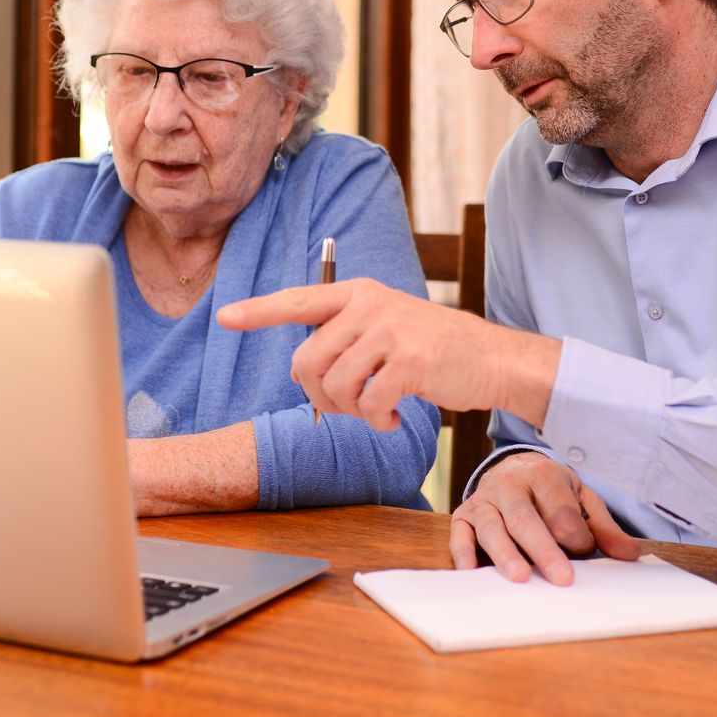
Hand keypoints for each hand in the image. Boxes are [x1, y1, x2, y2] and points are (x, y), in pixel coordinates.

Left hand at [216, 277, 559, 429]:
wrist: (492, 359)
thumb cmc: (434, 350)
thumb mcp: (388, 324)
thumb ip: (347, 334)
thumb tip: (304, 368)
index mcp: (360, 293)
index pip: (299, 300)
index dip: (259, 311)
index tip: (225, 316)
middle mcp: (370, 305)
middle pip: (307, 360)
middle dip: (320, 395)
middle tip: (349, 406)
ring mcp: (390, 331)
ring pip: (334, 386)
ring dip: (351, 412)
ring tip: (376, 411)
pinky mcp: (409, 362)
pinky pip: (368, 405)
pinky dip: (377, 423)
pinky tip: (394, 419)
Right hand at [449, 451, 639, 585]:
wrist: (513, 468)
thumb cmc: (551, 493)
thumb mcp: (582, 500)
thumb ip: (604, 528)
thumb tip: (631, 555)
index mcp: (544, 477)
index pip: (561, 511)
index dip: (576, 536)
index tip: (584, 551)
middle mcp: (510, 485)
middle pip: (525, 518)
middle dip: (543, 549)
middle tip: (562, 578)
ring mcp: (484, 500)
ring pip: (492, 527)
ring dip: (506, 553)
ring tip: (521, 577)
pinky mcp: (464, 515)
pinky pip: (460, 534)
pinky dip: (463, 552)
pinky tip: (472, 572)